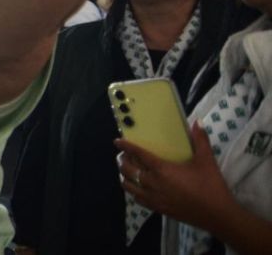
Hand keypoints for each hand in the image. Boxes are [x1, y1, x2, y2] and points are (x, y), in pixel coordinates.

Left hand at [116, 123, 235, 232]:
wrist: (218, 215)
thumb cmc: (211, 186)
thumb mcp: (206, 160)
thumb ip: (200, 140)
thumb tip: (197, 121)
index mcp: (161, 169)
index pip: (138, 154)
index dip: (126, 146)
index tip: (117, 141)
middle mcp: (152, 183)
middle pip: (127, 169)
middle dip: (122, 160)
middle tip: (123, 154)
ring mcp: (153, 197)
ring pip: (128, 185)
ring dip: (124, 175)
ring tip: (126, 170)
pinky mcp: (158, 209)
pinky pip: (137, 199)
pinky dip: (133, 190)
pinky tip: (137, 187)